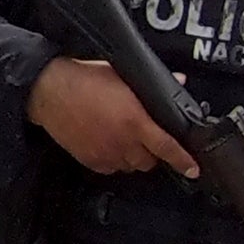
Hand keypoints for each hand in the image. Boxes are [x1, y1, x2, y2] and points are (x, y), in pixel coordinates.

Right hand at [25, 56, 198, 177]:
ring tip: (123, 138)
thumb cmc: (84, 79)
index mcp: (135, 120)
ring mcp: (106, 154)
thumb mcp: (122, 74)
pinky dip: (115, 160)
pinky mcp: (91, 160)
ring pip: (131, 166)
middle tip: (145, 136)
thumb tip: (178, 81)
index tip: (193, 169)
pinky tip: (107, 142)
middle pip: (150, 161)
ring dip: (133, 156)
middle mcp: (123, 141)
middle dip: (153, 152)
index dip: (184, 161)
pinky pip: (112, 167)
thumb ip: (153, 83)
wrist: (50, 92)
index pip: (168, 147)